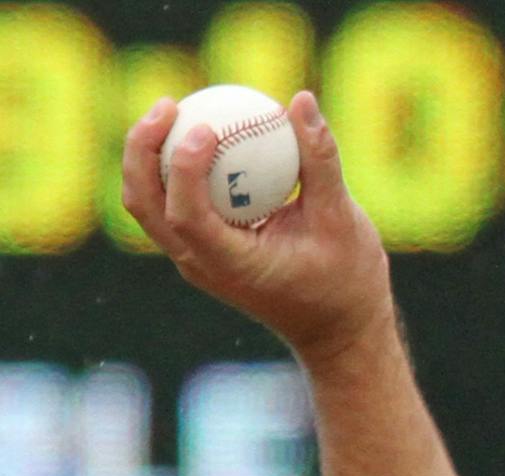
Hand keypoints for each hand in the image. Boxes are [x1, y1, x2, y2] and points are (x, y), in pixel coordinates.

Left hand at [120, 91, 394, 363]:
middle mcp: (200, 265)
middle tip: (170, 105)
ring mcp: (195, 261)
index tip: (206, 128)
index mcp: (230, 265)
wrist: (340, 330)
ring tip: (173, 113)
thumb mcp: (343, 220)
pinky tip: (197, 137)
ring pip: (146, 204)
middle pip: (143, 203)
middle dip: (142, 149)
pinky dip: (172, 170)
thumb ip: (320, 160)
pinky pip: (170, 205)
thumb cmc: (348, 282)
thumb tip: (301, 100)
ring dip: (147, 156)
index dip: (183, 166)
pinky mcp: (202, 251)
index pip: (185, 213)